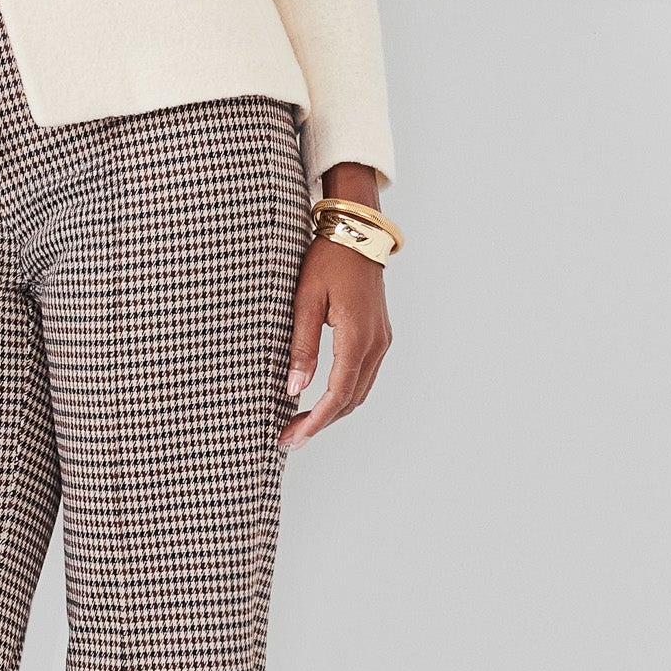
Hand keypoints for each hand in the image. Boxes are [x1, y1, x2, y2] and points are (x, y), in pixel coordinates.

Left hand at [279, 166, 393, 452]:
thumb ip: (302, 346)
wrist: (357, 231)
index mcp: (357, 337)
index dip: (315, 422)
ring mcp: (381, 340)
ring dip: (332, 411)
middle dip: (320, 423)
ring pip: (359, 391)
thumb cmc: (327, 260)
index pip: (337, 394)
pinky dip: (342, 394)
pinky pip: (363, 376)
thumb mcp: (305, 300)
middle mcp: (376, 343)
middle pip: (351, 400)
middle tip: (289, 439)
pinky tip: (320, 399)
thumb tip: (294, 388)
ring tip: (300, 425)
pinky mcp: (379, 335)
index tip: (292, 438)